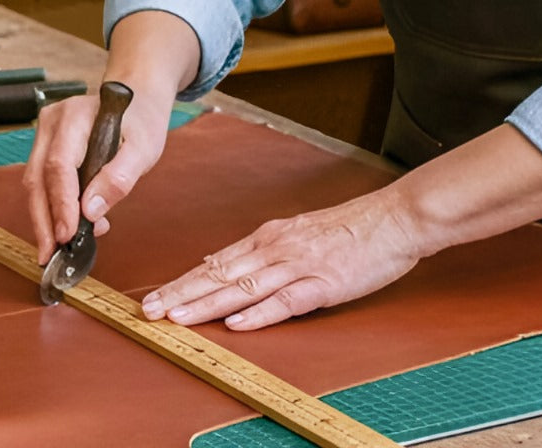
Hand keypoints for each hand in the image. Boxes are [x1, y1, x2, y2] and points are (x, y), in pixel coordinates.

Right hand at [23, 82, 172, 259]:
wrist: (138, 99)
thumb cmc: (142, 120)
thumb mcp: (144, 148)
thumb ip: (119, 177)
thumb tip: (91, 211)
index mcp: (76, 115)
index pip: (59, 164)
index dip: (61, 204)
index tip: (67, 235)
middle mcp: (53, 122)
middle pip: (38, 178)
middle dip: (44, 220)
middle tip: (52, 254)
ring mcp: (46, 133)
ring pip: (35, 183)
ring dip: (46, 218)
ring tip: (63, 246)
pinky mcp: (46, 146)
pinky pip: (43, 181)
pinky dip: (53, 207)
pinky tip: (70, 226)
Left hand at [140, 186, 420, 330]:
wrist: (393, 218)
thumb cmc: (351, 229)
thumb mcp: (298, 232)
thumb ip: (261, 250)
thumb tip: (220, 264)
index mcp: (270, 237)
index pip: (217, 262)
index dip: (183, 281)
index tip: (154, 297)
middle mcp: (277, 248)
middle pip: (221, 274)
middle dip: (182, 293)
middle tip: (148, 311)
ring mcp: (299, 265)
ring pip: (244, 287)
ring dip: (208, 304)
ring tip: (177, 318)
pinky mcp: (323, 283)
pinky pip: (286, 300)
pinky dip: (260, 313)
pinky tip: (237, 323)